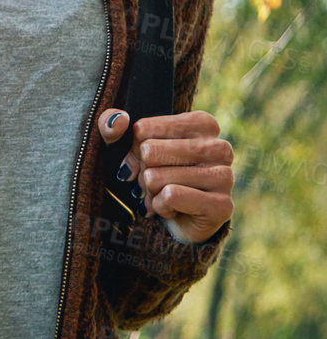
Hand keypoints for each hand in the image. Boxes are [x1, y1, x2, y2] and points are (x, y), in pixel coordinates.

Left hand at [97, 108, 233, 243]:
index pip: (144, 129)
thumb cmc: (152, 174)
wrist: (175, 219)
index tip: (144, 159)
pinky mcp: (222, 205)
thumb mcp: (126, 147)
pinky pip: (170, 197)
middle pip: (149, 152)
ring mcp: (225, 176)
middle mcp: (220, 147)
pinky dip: (159, 206)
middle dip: (142, 172)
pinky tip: (171, 209)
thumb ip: (112, 127)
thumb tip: (118, 119)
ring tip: (162, 194)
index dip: (134, 148)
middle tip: (153, 181)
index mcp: (202, 124)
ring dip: (150, 191)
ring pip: (156, 177)